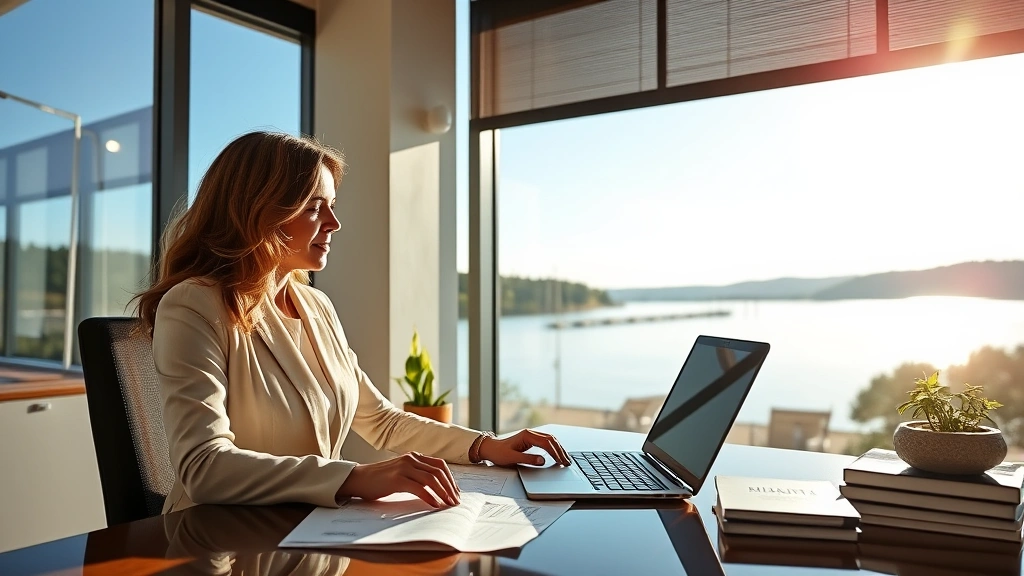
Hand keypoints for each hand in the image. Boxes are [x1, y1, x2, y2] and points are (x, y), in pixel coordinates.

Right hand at [336, 452, 460, 507]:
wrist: (358, 479)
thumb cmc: (380, 480)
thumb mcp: (402, 473)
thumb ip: (417, 475)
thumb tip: (437, 489)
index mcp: (414, 456)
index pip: (440, 465)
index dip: (451, 479)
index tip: (456, 492)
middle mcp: (411, 459)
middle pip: (439, 471)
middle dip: (450, 487)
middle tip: (455, 501)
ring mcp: (404, 467)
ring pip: (431, 479)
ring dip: (443, 493)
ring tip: (448, 504)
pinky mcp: (397, 479)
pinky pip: (419, 488)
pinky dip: (429, 497)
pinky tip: (434, 505)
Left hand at [478, 429, 571, 466]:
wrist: (490, 449)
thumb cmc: (499, 453)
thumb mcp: (512, 458)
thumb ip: (528, 459)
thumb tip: (543, 461)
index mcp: (527, 436)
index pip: (546, 443)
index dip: (555, 453)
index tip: (561, 461)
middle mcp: (530, 433)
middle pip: (551, 440)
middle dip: (560, 451)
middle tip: (567, 462)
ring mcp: (531, 435)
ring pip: (550, 439)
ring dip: (559, 449)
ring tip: (565, 459)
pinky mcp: (531, 440)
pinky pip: (546, 442)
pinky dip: (554, 448)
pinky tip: (558, 455)